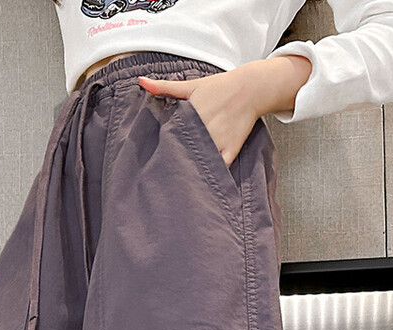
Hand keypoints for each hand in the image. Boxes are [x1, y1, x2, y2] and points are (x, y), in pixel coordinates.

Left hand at [137, 56, 312, 166]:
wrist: (251, 88)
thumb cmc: (219, 87)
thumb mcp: (192, 85)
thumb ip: (165, 87)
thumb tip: (141, 82)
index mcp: (192, 113)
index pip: (170, 134)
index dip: (160, 145)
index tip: (148, 156)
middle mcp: (204, 128)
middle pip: (182, 150)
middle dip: (172, 160)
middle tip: (157, 173)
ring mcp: (218, 141)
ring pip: (199, 161)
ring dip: (189, 170)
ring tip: (174, 182)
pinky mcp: (231, 150)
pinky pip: (219, 168)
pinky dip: (210, 174)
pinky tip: (199, 183)